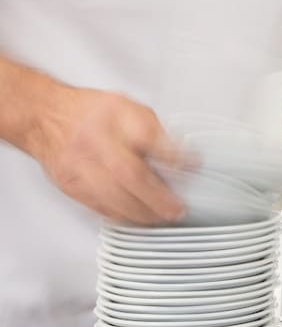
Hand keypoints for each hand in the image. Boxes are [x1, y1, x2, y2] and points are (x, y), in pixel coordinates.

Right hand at [29, 85, 186, 224]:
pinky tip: (137, 219)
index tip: (191, 166)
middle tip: (177, 208)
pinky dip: (121, 216)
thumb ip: (155, 130)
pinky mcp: (70, 185)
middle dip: (157, 196)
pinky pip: (98, 206)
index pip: (148, 137)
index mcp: (114, 115)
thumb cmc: (90, 111)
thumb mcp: (129, 107)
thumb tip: (183, 155)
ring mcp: (79, 165)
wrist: (45, 117)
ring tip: (161, 219)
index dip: (172, 155)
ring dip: (142, 213)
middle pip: (128, 173)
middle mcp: (94, 140)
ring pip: (112, 196)